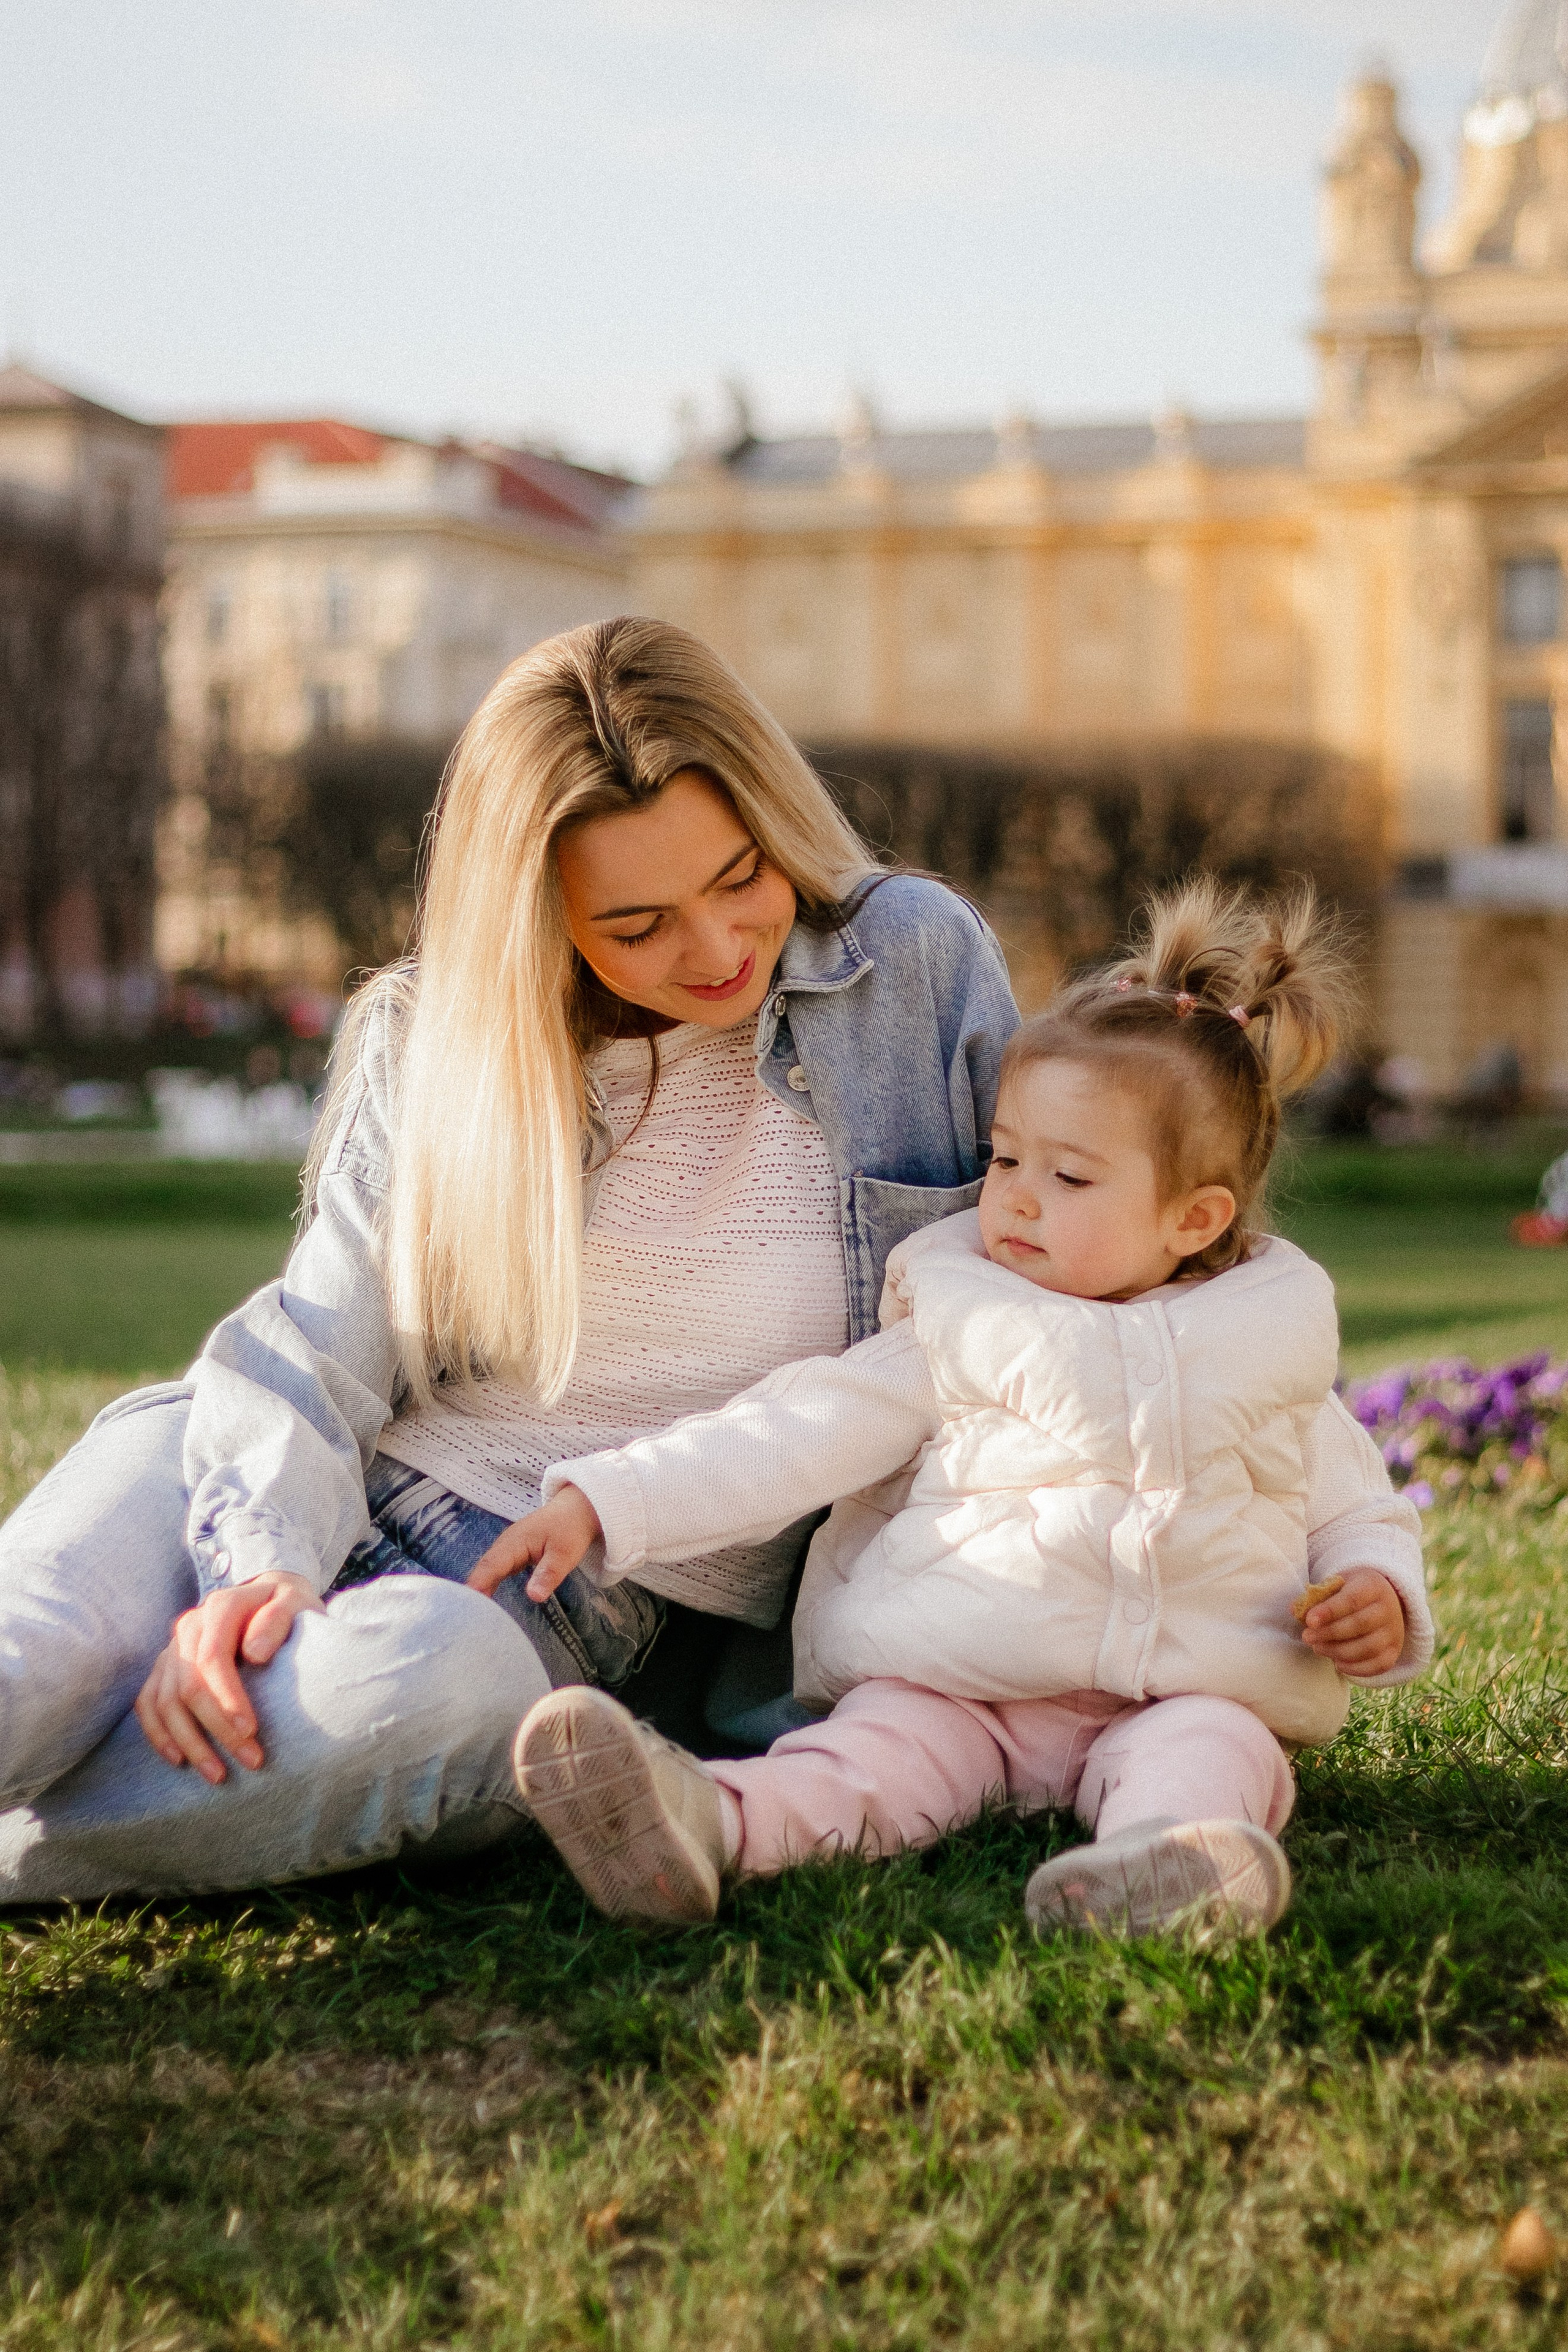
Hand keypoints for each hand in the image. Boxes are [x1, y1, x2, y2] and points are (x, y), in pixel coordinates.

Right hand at [133, 1570, 325, 1782]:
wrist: (269, 1596)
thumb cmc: (289, 1605)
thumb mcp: (296, 1601)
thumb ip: (277, 1620)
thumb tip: (255, 1653)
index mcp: (221, 1607)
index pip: (213, 1658)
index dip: (227, 1699)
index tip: (251, 1732)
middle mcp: (190, 1625)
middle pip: (188, 1685)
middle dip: (215, 1729)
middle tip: (250, 1760)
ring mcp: (173, 1647)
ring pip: (165, 1701)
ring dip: (188, 1742)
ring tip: (218, 1775)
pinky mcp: (165, 1666)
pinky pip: (147, 1703)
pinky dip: (157, 1733)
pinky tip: (178, 1759)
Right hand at [467, 1486, 602, 1604]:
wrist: (574, 1510)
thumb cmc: (569, 1529)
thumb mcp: (565, 1553)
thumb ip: (548, 1573)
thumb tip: (533, 1596)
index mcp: (514, 1543)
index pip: (491, 1566)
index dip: (478, 1585)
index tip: (467, 1606)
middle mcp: (504, 1546)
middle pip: (483, 1570)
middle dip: (472, 1592)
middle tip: (464, 1619)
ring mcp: (506, 1550)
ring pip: (487, 1571)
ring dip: (478, 1591)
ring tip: (469, 1616)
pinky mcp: (511, 1556)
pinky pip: (494, 1572)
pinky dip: (487, 1586)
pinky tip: (485, 1604)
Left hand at [1298, 1569, 1405, 1679]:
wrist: (1381, 1600)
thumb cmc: (1351, 1592)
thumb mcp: (1336, 1585)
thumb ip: (1316, 1596)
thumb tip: (1294, 1609)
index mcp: (1373, 1586)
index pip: (1352, 1599)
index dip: (1329, 1611)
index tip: (1309, 1620)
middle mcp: (1388, 1609)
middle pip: (1359, 1625)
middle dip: (1329, 1633)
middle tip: (1307, 1637)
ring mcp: (1394, 1632)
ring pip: (1368, 1647)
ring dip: (1338, 1651)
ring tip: (1317, 1648)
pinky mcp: (1394, 1651)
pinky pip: (1378, 1666)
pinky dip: (1355, 1668)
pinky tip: (1336, 1663)